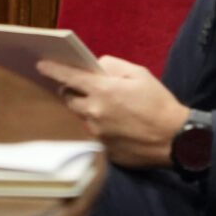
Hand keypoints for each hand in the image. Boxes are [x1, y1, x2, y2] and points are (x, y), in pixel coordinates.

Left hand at [34, 56, 188, 167]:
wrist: (174, 139)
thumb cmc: (158, 103)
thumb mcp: (139, 74)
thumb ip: (113, 66)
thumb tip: (95, 67)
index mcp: (102, 90)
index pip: (68, 77)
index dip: (53, 69)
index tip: (41, 65)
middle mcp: (94, 112)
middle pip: (68, 98)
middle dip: (71, 90)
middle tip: (83, 86)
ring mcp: (97, 134)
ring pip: (79, 116)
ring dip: (85, 108)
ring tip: (104, 106)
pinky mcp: (102, 150)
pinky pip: (92, 133)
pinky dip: (98, 125)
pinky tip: (116, 124)